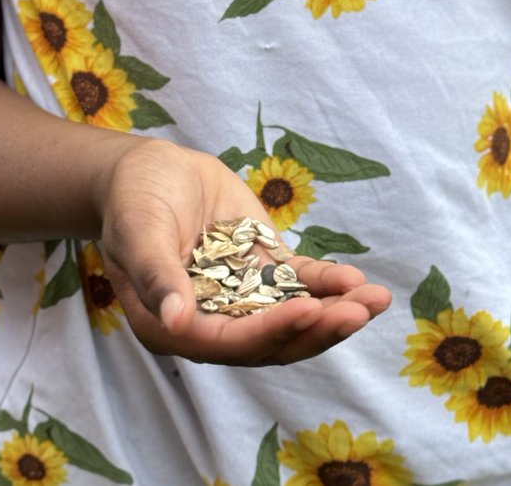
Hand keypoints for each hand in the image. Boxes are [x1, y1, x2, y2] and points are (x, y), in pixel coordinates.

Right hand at [94, 137, 391, 364]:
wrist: (149, 169)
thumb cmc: (132, 200)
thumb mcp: (138, 230)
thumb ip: (156, 274)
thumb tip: (176, 320)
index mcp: (174, 326)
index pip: (229, 341)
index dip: (271, 331)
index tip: (309, 312)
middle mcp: (213, 322)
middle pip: (272, 340)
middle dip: (318, 328)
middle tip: (358, 313)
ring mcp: (242, 296)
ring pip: (294, 317)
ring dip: (336, 312)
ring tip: (377, 300)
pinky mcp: (262, 269)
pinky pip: (300, 283)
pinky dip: (329, 284)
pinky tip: (358, 281)